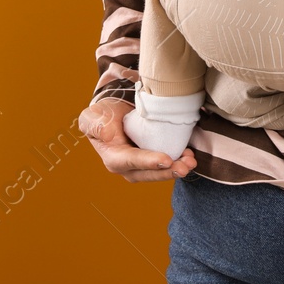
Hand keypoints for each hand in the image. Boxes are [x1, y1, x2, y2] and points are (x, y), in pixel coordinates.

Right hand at [79, 97, 196, 181]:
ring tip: (191, 162)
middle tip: (185, 167)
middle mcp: (129, 167)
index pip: (131, 162)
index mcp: (113, 158)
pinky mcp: (154, 158)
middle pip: (149, 173)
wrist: (115, 110)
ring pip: (160, 171)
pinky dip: (180, 160)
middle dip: (167, 172)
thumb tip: (107, 134)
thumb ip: (95, 124)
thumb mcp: (92, 116)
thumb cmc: (103, 114)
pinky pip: (167, 163)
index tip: (166, 160)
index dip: (148, 162)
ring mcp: (143, 164)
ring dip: (177, 168)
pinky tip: (190, 155)